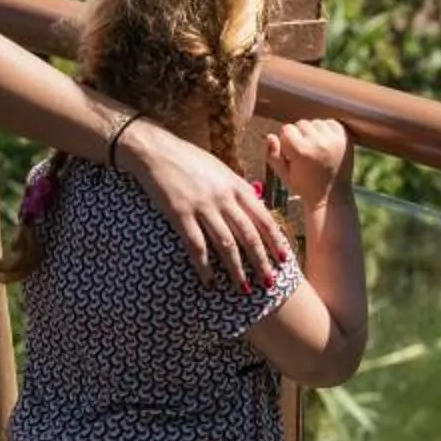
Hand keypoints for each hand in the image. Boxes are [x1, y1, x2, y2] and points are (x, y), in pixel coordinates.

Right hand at [127, 120, 293, 285]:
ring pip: (226, 244)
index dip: (275, 241)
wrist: (156, 151)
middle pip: (249, 235)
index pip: (263, 217)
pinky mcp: (180, 214)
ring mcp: (202, 206)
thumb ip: (237, 190)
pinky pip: (196, 245)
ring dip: (237, 270)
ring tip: (244, 290)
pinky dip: (204, 266)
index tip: (284, 259)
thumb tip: (256, 208)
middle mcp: (223, 197)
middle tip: (270, 283)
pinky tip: (209, 282)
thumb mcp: (221, 170)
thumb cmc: (189, 160)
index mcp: (236, 186)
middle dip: (261, 261)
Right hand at [266, 119, 348, 209]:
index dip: (286, 142)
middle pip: (301, 123)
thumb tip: (270, 136)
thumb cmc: (305, 186)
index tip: (292, 155)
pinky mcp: (344, 137)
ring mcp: (334, 139)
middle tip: (305, 154)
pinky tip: (326, 145)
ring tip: (315, 150)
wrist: (332, 196)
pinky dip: (326, 130)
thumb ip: (273, 156)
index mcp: (301, 151)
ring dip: (313, 132)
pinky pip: (330, 122)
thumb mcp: (285, 175)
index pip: (286, 129)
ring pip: (315, 122)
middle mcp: (318, 143)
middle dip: (300, 135)